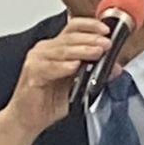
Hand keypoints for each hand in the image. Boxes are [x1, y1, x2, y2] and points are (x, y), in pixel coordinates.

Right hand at [0, 17, 110, 144]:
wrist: (28, 118)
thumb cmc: (49, 100)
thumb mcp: (79, 84)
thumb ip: (96, 73)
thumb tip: (115, 67)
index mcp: (56, 48)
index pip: (74, 29)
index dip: (90, 26)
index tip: (106, 30)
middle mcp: (45, 50)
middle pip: (70, 37)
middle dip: (91, 39)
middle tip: (106, 43)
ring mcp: (37, 60)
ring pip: (61, 50)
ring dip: (81, 50)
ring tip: (97, 52)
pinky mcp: (32, 74)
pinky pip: (49, 67)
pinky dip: (63, 66)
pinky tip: (74, 66)